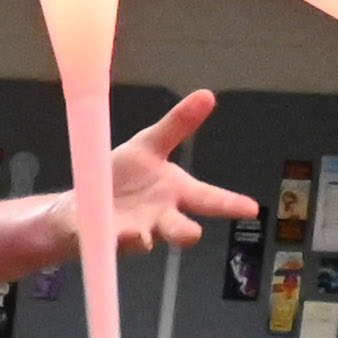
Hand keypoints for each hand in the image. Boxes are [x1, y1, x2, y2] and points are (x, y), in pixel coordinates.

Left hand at [85, 87, 265, 264]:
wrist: (86, 200)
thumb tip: (207, 95)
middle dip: (185, 232)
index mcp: (175, 194)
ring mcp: (134, 231)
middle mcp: (160, 217)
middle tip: (192, 233)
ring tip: (141, 235)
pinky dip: (112, 239)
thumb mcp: (149, 145)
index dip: (230, 204)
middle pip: (180, 229)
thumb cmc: (125, 175)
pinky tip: (112, 235)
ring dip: (143, 238)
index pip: (208, 199)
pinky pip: (109, 243)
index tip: (251, 209)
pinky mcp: (105, 239)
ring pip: (144, 241)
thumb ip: (176, 125)